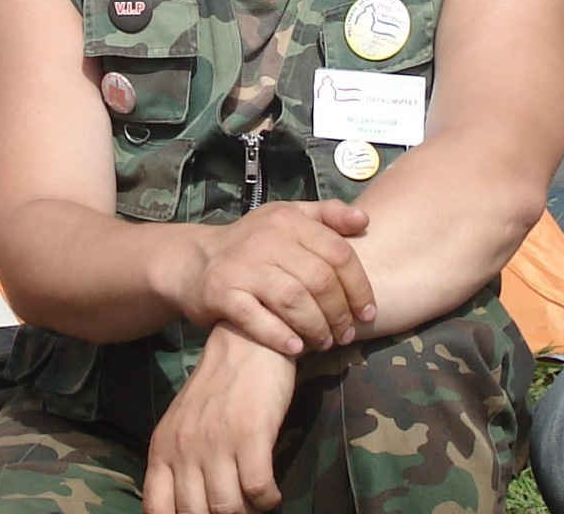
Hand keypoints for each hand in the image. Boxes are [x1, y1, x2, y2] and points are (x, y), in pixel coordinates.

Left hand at [143, 322, 294, 513]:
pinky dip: (268, 499)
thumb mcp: (185, 423)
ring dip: (246, 512)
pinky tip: (272, 492)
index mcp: (163, 446)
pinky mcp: (250, 435)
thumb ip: (181, 461)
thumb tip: (192, 507)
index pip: (157, 509)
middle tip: (236, 509)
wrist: (247, 342)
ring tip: (255, 503)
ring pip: (228, 508)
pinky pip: (258, 489)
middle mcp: (185, 447)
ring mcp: (217, 442)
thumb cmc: (220, 385)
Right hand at [175, 199, 375, 355]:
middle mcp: (266, 239)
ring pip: (293, 300)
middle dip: (340, 312)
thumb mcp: (288, 218)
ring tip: (325, 343)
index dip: (359, 286)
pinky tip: (296, 348)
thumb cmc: (254, 242)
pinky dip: (280, 336)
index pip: (338, 253)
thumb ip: (328, 216)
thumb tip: (365, 219)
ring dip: (316, 327)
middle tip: (346, 334)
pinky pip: (257, 318)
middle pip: (320, 280)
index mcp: (288, 220)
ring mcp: (243, 266)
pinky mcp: (222, 293)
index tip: (367, 311)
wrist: (196, 260)